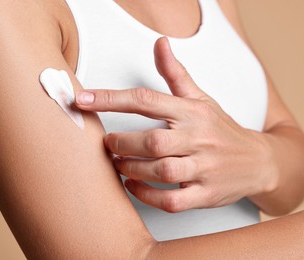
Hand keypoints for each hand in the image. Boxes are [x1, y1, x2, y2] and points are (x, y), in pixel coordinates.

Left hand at [75, 37, 274, 212]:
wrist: (258, 161)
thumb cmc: (220, 128)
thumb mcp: (200, 98)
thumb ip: (175, 74)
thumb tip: (160, 43)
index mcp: (192, 112)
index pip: (146, 100)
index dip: (110, 99)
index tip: (83, 99)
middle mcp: (198, 139)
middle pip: (152, 141)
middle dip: (122, 143)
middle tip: (108, 144)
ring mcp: (204, 168)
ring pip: (161, 171)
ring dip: (131, 169)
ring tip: (117, 164)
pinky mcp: (206, 194)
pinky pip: (171, 200)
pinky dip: (146, 195)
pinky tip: (132, 185)